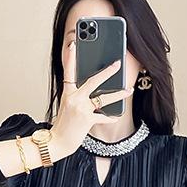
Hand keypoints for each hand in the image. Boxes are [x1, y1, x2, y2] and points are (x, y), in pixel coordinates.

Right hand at [50, 34, 133, 158]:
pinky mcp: (86, 119)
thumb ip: (79, 95)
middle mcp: (73, 98)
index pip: (68, 71)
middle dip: (107, 72)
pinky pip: (103, 116)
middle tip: (117, 64)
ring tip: (129, 90)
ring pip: (103, 98)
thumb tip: (96, 90)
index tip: (73, 44)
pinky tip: (116, 116)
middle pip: (93, 81)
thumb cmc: (64, 123)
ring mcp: (80, 108)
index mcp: (67, 92)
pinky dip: (111, 117)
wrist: (57, 142)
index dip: (70, 58)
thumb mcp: (68, 105)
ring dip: (118, 94)